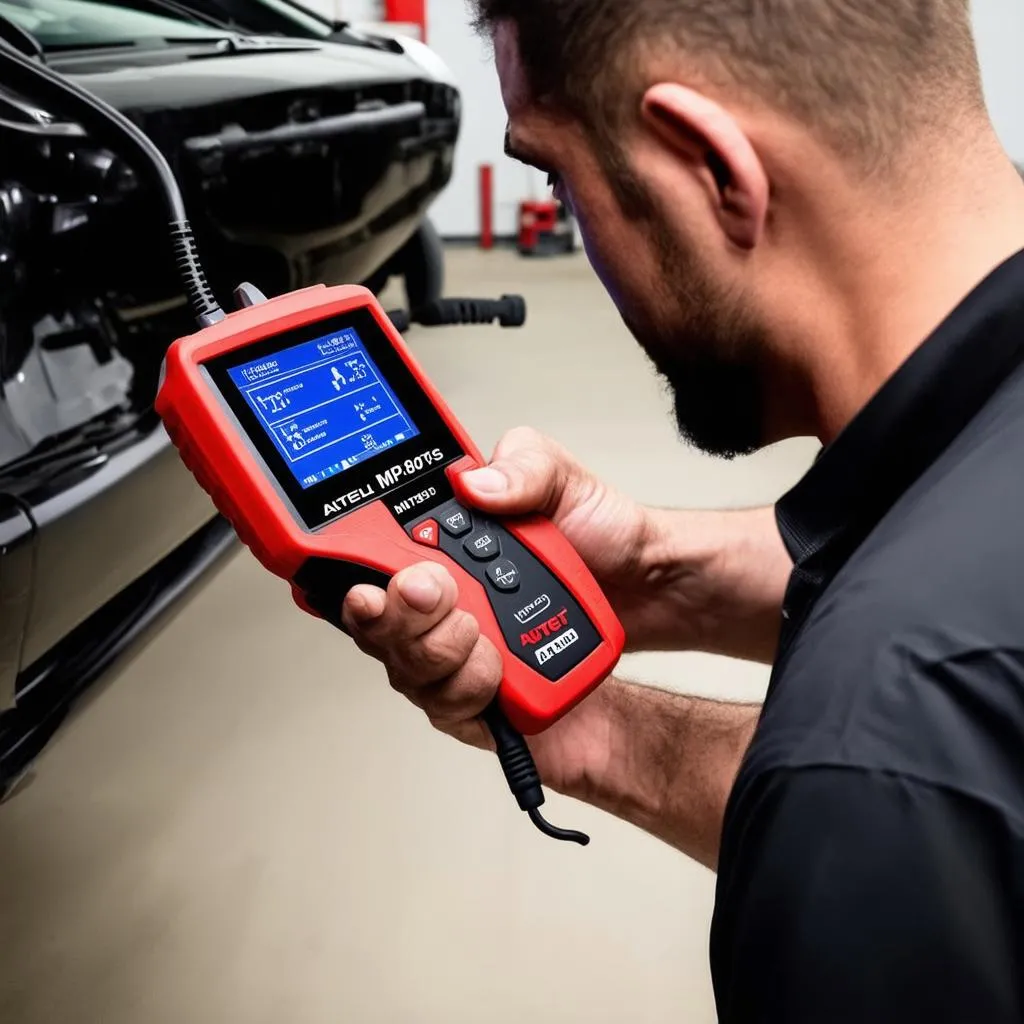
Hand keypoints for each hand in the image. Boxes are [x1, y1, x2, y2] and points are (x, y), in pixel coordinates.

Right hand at [340, 426, 654, 791]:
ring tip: (480, 627)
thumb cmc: (602, 541)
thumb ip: (522, 466)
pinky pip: (447, 703)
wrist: (651, 600)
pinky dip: (470, 683)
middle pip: (369, 618)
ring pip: (403, 665)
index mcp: (438, 545)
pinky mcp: (476, 698)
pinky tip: (496, 665)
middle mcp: (435, 601)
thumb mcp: (563, 481)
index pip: (363, 556)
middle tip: (428, 589)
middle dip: (389, 611)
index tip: (335, 567)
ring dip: (436, 646)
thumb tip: (472, 481)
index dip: (330, 565)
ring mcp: (451, 651)